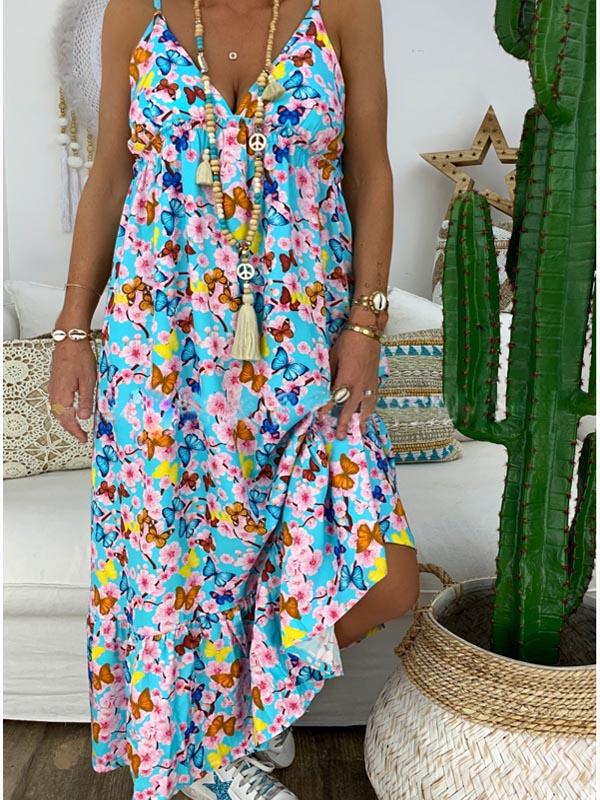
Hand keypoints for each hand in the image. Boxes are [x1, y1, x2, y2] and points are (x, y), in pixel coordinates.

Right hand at [47, 339, 97, 442]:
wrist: (69, 340)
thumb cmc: (79, 357)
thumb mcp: (88, 381)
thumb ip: (86, 401)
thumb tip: (84, 417)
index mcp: (62, 395)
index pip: (68, 421)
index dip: (76, 432)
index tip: (83, 438)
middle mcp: (55, 393)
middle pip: (60, 418)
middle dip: (70, 428)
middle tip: (81, 435)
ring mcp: (53, 387)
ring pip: (57, 410)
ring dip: (66, 420)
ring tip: (77, 426)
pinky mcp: (55, 382)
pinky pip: (56, 402)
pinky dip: (63, 410)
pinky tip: (70, 409)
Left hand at [317, 324, 381, 438]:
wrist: (367, 331)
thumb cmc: (347, 342)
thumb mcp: (333, 358)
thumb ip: (330, 375)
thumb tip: (324, 388)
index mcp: (347, 380)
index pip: (335, 399)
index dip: (326, 409)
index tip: (320, 418)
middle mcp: (360, 386)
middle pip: (351, 409)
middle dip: (345, 424)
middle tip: (340, 437)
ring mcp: (369, 384)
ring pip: (366, 407)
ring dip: (362, 420)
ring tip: (360, 431)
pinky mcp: (375, 380)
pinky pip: (373, 399)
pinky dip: (371, 408)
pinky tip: (369, 413)